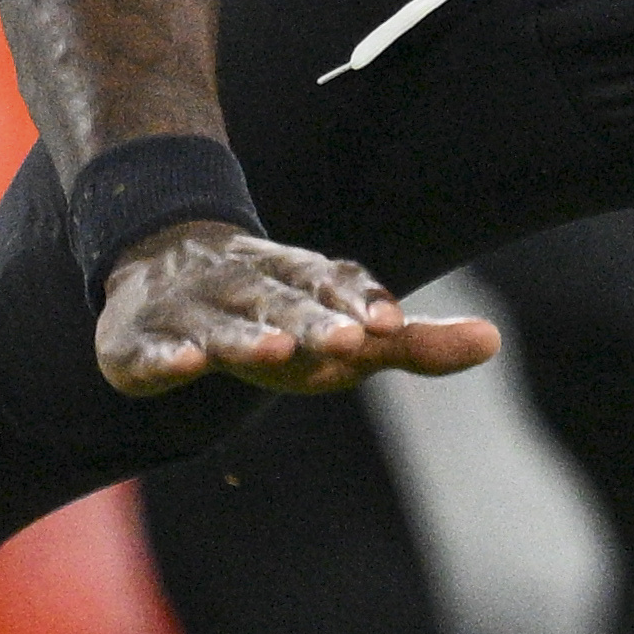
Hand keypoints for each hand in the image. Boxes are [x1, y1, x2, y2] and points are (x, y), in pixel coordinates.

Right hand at [94, 221, 502, 398]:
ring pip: (225, 325)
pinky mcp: (139, 340)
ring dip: (248, 337)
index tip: (390, 323)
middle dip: (316, 322)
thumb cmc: (276, 314)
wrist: (160, 267)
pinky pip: (153, 350)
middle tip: (352, 340)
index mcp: (299, 284)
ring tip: (276, 350)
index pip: (335, 285)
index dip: (361, 301)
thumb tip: (494, 339)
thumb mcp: (343, 326)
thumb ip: (413, 341)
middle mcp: (248, 289)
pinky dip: (164, 358)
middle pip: (285, 304)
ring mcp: (193, 311)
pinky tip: (181, 365)